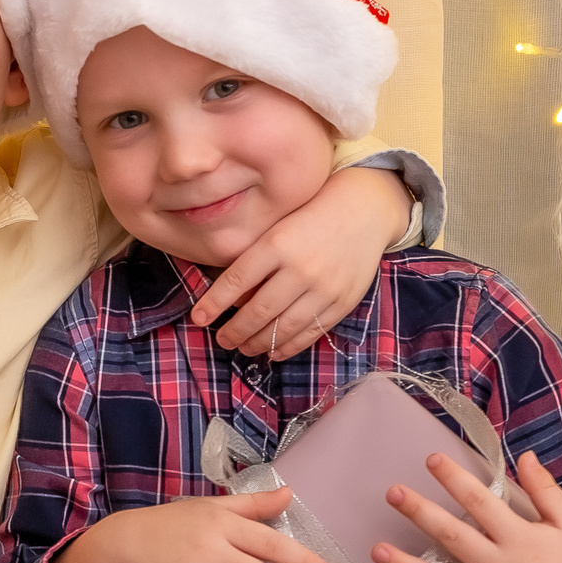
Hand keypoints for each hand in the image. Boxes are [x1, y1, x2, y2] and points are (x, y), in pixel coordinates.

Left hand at [190, 165, 410, 356]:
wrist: (363, 211)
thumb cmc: (309, 217)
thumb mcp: (277, 229)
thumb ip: (255, 261)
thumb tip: (233, 303)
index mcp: (277, 244)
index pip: (236, 281)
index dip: (214, 303)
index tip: (198, 318)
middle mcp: (301, 268)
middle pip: (259, 310)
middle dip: (235, 331)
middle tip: (222, 339)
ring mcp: (324, 288)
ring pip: (283, 327)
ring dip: (258, 343)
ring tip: (243, 347)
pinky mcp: (342, 302)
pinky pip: (311, 332)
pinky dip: (288, 346)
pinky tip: (273, 351)